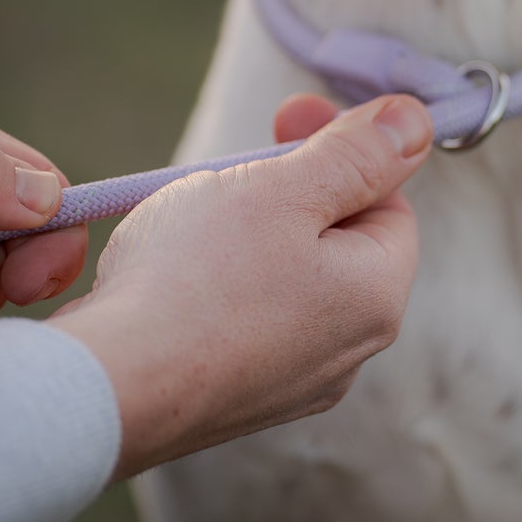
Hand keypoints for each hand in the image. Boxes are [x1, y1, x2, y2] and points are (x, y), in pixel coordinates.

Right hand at [56, 93, 431, 476]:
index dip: (341, 149)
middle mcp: (347, 352)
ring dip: (247, 235)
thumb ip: (357, 153)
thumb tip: (417, 123)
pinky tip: (167, 276)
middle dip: (288, 190)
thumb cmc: (194, 280)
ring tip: (187, 221)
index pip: (388, 202)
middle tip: (226, 170)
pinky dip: (215, 287)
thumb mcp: (285, 188)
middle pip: (337, 240)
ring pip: (285, 279)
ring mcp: (290, 384)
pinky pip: (243, 322)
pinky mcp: (235, 401)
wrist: (104, 389)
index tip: (284, 120)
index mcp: (377, 296)